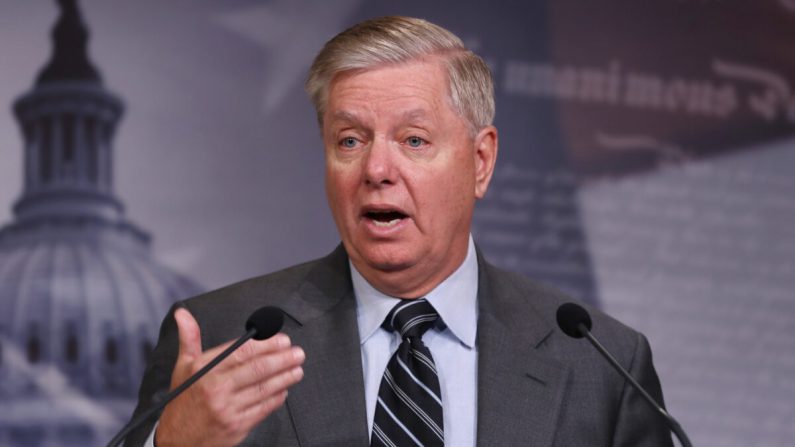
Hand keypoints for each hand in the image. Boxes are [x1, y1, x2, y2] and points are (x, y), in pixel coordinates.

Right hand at [155, 308, 304, 445]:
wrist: (176, 440)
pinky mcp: (237, 427)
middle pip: (257, 369)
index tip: (282, 340)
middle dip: (283, 359)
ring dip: (285, 378)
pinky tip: (284, 390)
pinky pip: (263, 409)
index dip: (266, 344)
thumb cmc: (182, 401)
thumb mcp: (182, 367)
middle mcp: (217, 389)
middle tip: (297, 353)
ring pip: (264, 389)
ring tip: (297, 369)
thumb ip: (189, 338)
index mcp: (205, 371)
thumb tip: (183, 314)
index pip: (242, 352)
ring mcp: (228, 409)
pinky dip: (277, 398)